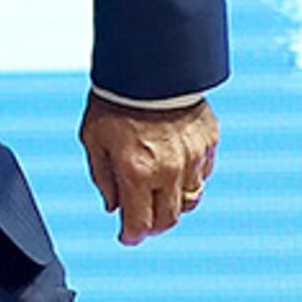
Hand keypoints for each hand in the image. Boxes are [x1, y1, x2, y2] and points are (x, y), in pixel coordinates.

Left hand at [81, 95, 217, 245]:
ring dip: (174, 205)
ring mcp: (192, 157)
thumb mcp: (93, 140)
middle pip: (168, 219)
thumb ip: (102, 177)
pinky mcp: (208, 141)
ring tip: (160, 198)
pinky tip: (177, 172)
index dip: (132, 236)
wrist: (148, 64)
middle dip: (153, 226)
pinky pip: (204, 174)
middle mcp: (169, 170)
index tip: (127, 236)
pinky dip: (191, 180)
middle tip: (142, 222)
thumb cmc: (115, 100)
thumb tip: (112, 206)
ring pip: (191, 200)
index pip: (140, 224)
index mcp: (137, 173)